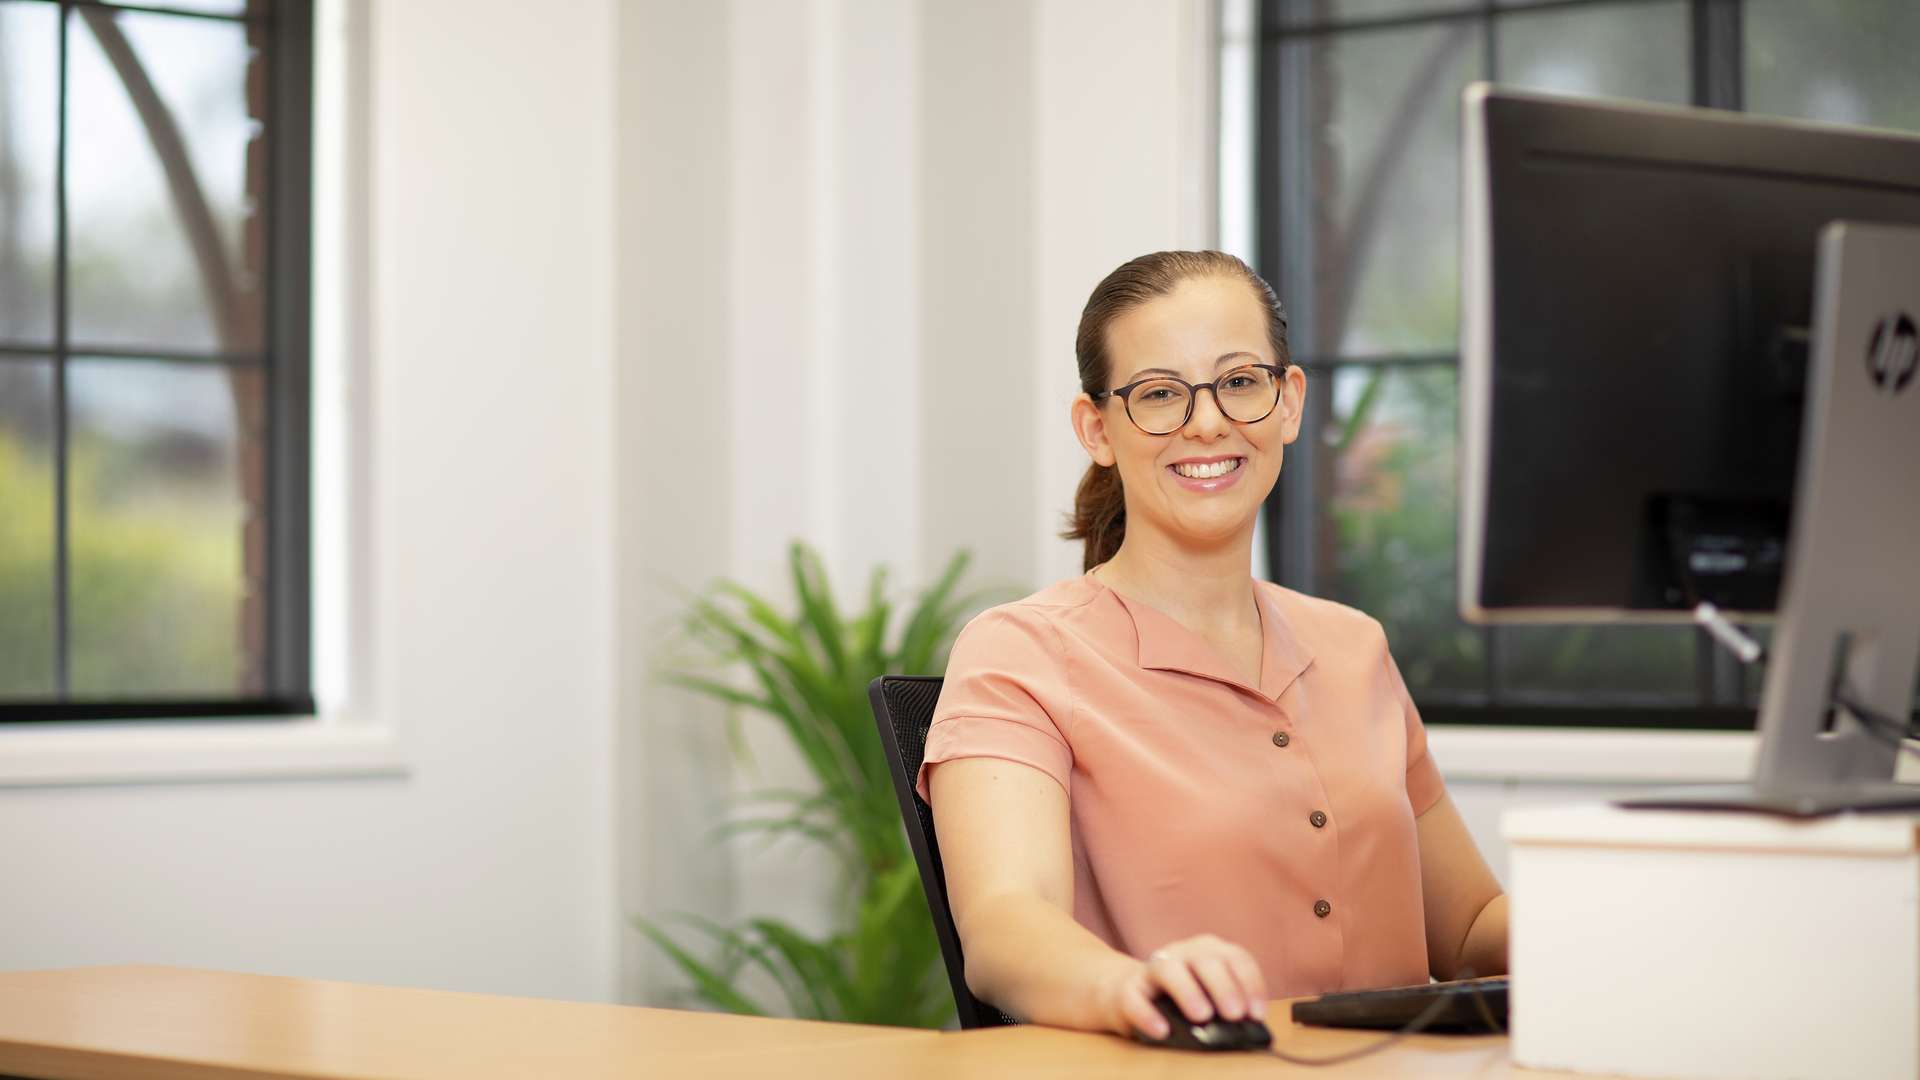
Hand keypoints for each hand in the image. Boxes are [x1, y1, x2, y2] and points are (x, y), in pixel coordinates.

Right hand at [1098, 934, 1268, 1038]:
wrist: (1128, 992)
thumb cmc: (1180, 997)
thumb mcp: (1208, 994)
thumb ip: (1226, 1004)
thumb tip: (1247, 1027)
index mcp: (1208, 951)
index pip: (1236, 958)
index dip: (1249, 984)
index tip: (1257, 1013)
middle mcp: (1182, 953)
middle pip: (1205, 961)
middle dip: (1223, 987)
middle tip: (1235, 1014)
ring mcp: (1153, 968)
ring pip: (1169, 970)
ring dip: (1188, 991)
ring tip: (1202, 1016)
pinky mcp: (1128, 988)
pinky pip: (1135, 998)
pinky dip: (1148, 1014)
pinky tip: (1162, 1031)